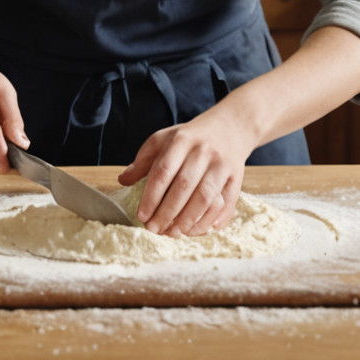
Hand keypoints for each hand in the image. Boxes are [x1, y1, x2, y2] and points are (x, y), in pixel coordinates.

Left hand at [119, 105, 257, 236]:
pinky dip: (211, 220)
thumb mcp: (164, 139)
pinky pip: (225, 203)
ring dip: (188, 220)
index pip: (163, 171)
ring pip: (206, 197)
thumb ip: (143, 160)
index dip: (151, 196)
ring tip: (173, 233)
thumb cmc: (191, 137)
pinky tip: (196, 230)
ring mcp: (222, 164)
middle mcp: (203, 151)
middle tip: (154, 230)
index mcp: (181, 140)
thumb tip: (123, 181)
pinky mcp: (237, 178)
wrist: (230, 126)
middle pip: (184, 186)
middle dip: (167, 213)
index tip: (142, 216)